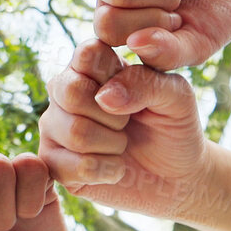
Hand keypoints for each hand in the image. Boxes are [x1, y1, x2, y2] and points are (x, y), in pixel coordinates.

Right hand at [39, 42, 212, 219]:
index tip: (135, 92)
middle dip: (115, 116)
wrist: (177, 176)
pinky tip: (114, 168)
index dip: (116, 76)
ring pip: (76, 132)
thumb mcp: (176, 96)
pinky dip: (107, 170)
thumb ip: (145, 82)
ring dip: (113, 145)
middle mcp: (65, 90)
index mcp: (91, 64)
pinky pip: (75, 167)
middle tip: (128, 123)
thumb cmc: (174, 126)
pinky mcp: (54, 164)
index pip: (88, 53)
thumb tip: (104, 97)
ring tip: (121, 145)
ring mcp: (54, 127)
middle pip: (71, 92)